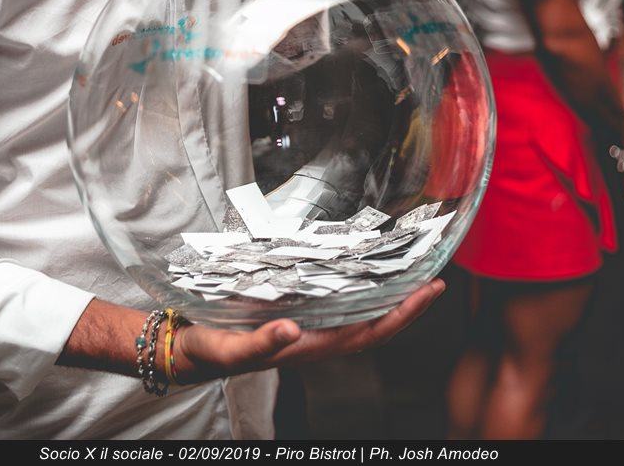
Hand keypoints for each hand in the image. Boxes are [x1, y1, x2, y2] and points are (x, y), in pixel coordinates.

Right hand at [172, 278, 444, 383]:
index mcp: (310, 347)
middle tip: (435, 277)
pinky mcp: (296, 315)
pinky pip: (339, 304)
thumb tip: (292, 330)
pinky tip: (363, 273)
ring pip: (360, 314)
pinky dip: (360, 289)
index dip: (402, 315)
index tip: (428, 291)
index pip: (368, 333)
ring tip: (409, 272)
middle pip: (375, 324)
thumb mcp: (231, 349)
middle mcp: (317, 338)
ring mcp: (309, 327)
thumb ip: (261, 344)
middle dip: (407, 304)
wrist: (188, 351)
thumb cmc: (209, 351)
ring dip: (388, 296)